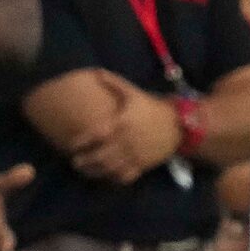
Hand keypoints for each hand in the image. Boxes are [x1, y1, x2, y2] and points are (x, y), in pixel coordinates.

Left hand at [67, 82, 182, 184]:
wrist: (179, 125)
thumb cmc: (152, 108)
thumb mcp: (133, 93)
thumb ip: (114, 83)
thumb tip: (97, 71)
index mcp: (121, 123)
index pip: (95, 135)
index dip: (81, 141)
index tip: (71, 145)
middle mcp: (125, 141)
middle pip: (100, 156)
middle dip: (85, 161)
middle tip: (75, 162)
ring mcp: (134, 155)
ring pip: (110, 168)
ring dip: (95, 172)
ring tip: (85, 171)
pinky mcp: (143, 165)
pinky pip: (125, 176)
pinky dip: (113, 178)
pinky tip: (106, 177)